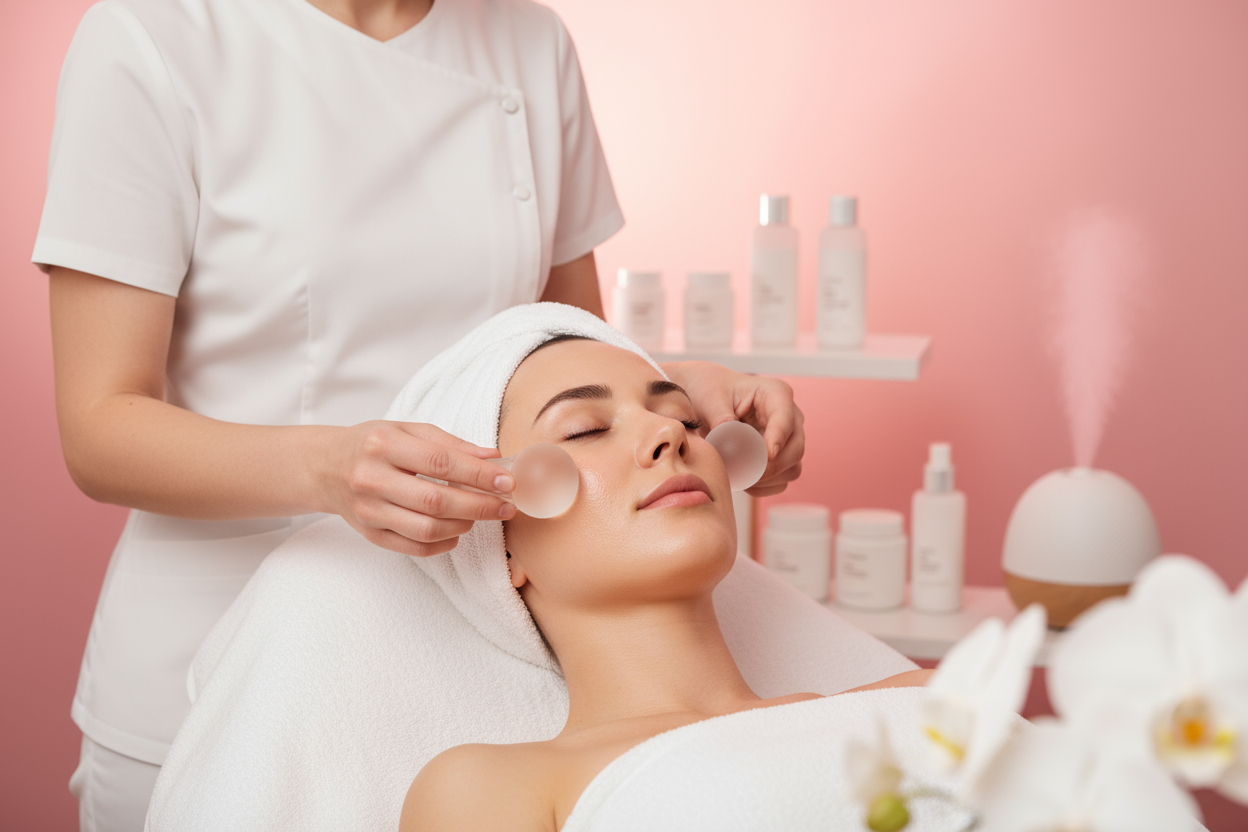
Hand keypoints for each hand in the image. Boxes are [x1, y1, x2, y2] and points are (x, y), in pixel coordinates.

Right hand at [323, 421, 516, 556]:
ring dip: (463, 525)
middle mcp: (372, 479)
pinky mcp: (370, 535)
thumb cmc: (373, 445)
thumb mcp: (407, 431)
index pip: (440, 462)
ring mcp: (369, 511)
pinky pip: (415, 548)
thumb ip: (451, 444)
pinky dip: (444, 544)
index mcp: (383, 445)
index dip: (478, 474)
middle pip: (436, 501)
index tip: (507, 481)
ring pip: (427, 529)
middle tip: (506, 506)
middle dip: (480, 506)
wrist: (325, 467)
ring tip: (479, 515)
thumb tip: (493, 457)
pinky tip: (457, 531)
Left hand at [660, 362, 804, 496]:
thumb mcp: (710, 397)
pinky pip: (782, 480)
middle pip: (796, 448)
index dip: (778, 439)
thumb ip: (720, 416)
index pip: (785, 419)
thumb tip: (729, 435)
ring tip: (739, 477)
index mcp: (775, 393)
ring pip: (793, 468)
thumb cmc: (710, 390)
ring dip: (768, 479)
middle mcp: (789, 415)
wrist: (706, 400)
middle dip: (772, 466)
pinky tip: (743, 481)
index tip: (766, 456)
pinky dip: (764, 486)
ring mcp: (788, 438)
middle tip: (745, 474)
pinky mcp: (781, 457)